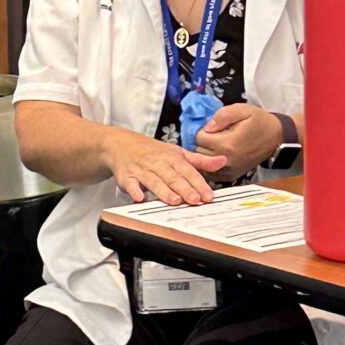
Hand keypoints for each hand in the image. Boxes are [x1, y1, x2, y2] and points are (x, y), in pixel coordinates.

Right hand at [104, 129, 225, 204]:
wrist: (121, 144)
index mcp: (172, 157)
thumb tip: (223, 160)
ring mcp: (142, 170)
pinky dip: (134, 191)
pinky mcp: (127, 177)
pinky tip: (140, 198)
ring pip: (154, 181)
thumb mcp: (178, 153)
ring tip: (175, 201)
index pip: (188, 171)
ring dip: (164, 191)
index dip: (199, 183)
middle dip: (185, 189)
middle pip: (173, 177)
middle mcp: (158, 163)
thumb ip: (200, 161)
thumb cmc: (153, 151)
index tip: (208, 195)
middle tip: (195, 200)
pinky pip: (130, 184)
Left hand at [195, 104, 283, 180]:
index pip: (198, 138)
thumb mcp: (242, 110)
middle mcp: (225, 161)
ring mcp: (228, 171)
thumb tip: (207, 127)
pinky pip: (211, 172)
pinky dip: (210, 164)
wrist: (276, 138)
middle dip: (201, 142)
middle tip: (211, 134)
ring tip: (213, 144)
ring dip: (204, 153)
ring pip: (203, 163)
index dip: (201, 130)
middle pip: (198, 151)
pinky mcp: (231, 176)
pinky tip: (216, 154)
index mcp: (227, 144)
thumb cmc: (259, 122)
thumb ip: (222, 116)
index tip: (210, 127)